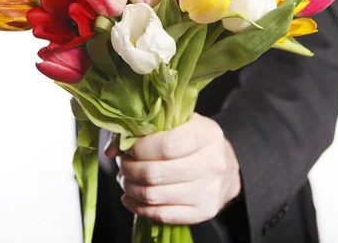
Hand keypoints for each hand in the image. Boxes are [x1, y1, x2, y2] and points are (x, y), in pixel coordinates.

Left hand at [105, 113, 240, 224]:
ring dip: (131, 188)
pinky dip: (139, 208)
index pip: (165, 145)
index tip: (129, 147)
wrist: (226, 166)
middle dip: (129, 169)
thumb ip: (143, 128)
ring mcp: (209, 190)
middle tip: (123, 163)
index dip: (138, 148)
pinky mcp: (204, 211)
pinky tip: (132, 197)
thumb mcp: (177, 123)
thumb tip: (111, 149)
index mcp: (207, 135)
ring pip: (154, 195)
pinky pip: (162, 215)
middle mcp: (213, 163)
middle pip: (155, 173)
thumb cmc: (195, 140)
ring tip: (126, 179)